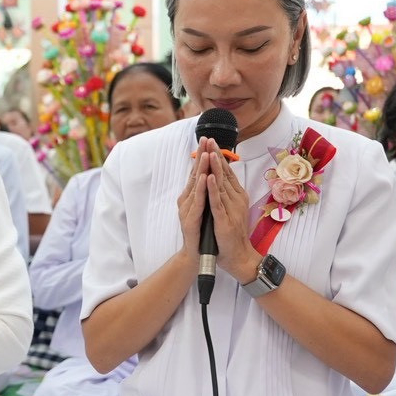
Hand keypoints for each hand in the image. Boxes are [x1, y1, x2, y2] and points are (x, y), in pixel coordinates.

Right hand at [176, 143, 209, 259]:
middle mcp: (187, 200)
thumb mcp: (204, 210)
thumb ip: (204, 194)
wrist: (196, 256)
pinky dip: (202, 189)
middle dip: (201, 156)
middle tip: (205, 138)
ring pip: (196, 185)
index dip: (202, 156)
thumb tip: (209, 178)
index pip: (198, 172)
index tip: (207, 139)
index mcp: (192, 197)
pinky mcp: (192, 220)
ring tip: (206, 153)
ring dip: (201, 168)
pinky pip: (198, 201)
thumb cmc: (201, 234)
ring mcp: (188, 209)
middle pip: (195, 174)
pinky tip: (205, 178)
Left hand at [205, 144, 258, 280]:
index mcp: (237, 196)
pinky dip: (213, 189)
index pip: (227, 172)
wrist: (238, 257)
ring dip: (215, 167)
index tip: (212, 141)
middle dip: (216, 155)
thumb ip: (226, 194)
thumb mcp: (230, 209)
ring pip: (221, 184)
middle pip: (224, 173)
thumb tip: (220, 178)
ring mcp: (231, 209)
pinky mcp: (224, 220)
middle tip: (209, 139)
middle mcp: (236, 199)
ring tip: (209, 150)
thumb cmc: (231, 234)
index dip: (219, 156)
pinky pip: (217, 202)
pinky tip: (209, 177)